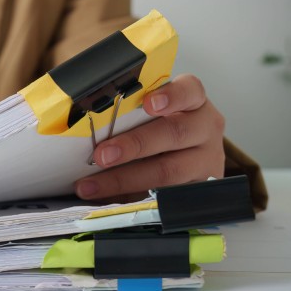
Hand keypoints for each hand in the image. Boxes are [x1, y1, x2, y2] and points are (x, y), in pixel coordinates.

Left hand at [75, 74, 224, 200]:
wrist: (192, 153)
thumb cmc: (163, 124)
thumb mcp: (154, 110)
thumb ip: (130, 110)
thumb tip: (84, 123)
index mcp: (194, 100)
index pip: (189, 90)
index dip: (171, 96)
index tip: (148, 104)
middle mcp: (205, 128)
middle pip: (174, 133)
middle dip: (134, 145)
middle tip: (101, 155)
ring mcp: (206, 160)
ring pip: (169, 171)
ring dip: (125, 179)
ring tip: (92, 185)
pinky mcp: (199, 189)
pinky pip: (165, 197)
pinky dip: (132, 198)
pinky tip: (108, 199)